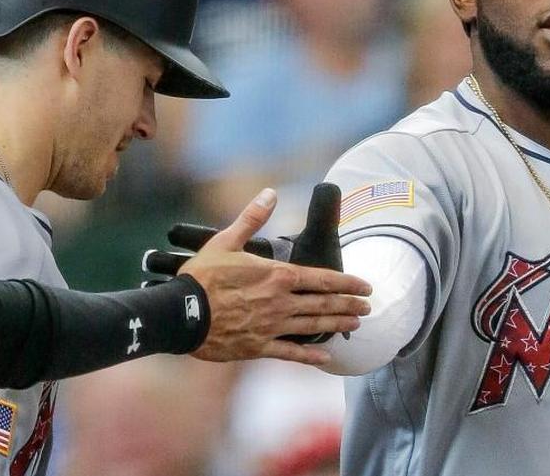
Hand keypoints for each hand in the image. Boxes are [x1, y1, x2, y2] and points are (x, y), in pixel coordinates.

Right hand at [175, 188, 370, 364]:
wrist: (180, 313)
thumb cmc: (201, 276)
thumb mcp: (226, 240)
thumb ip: (252, 218)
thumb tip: (270, 192)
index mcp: (276, 276)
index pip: (321, 279)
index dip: (346, 282)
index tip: (366, 285)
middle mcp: (280, 302)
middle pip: (323, 304)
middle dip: (349, 305)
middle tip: (369, 307)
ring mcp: (271, 327)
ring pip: (312, 327)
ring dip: (336, 324)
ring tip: (355, 324)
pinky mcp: (258, 347)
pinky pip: (290, 354)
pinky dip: (309, 356)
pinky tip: (326, 358)